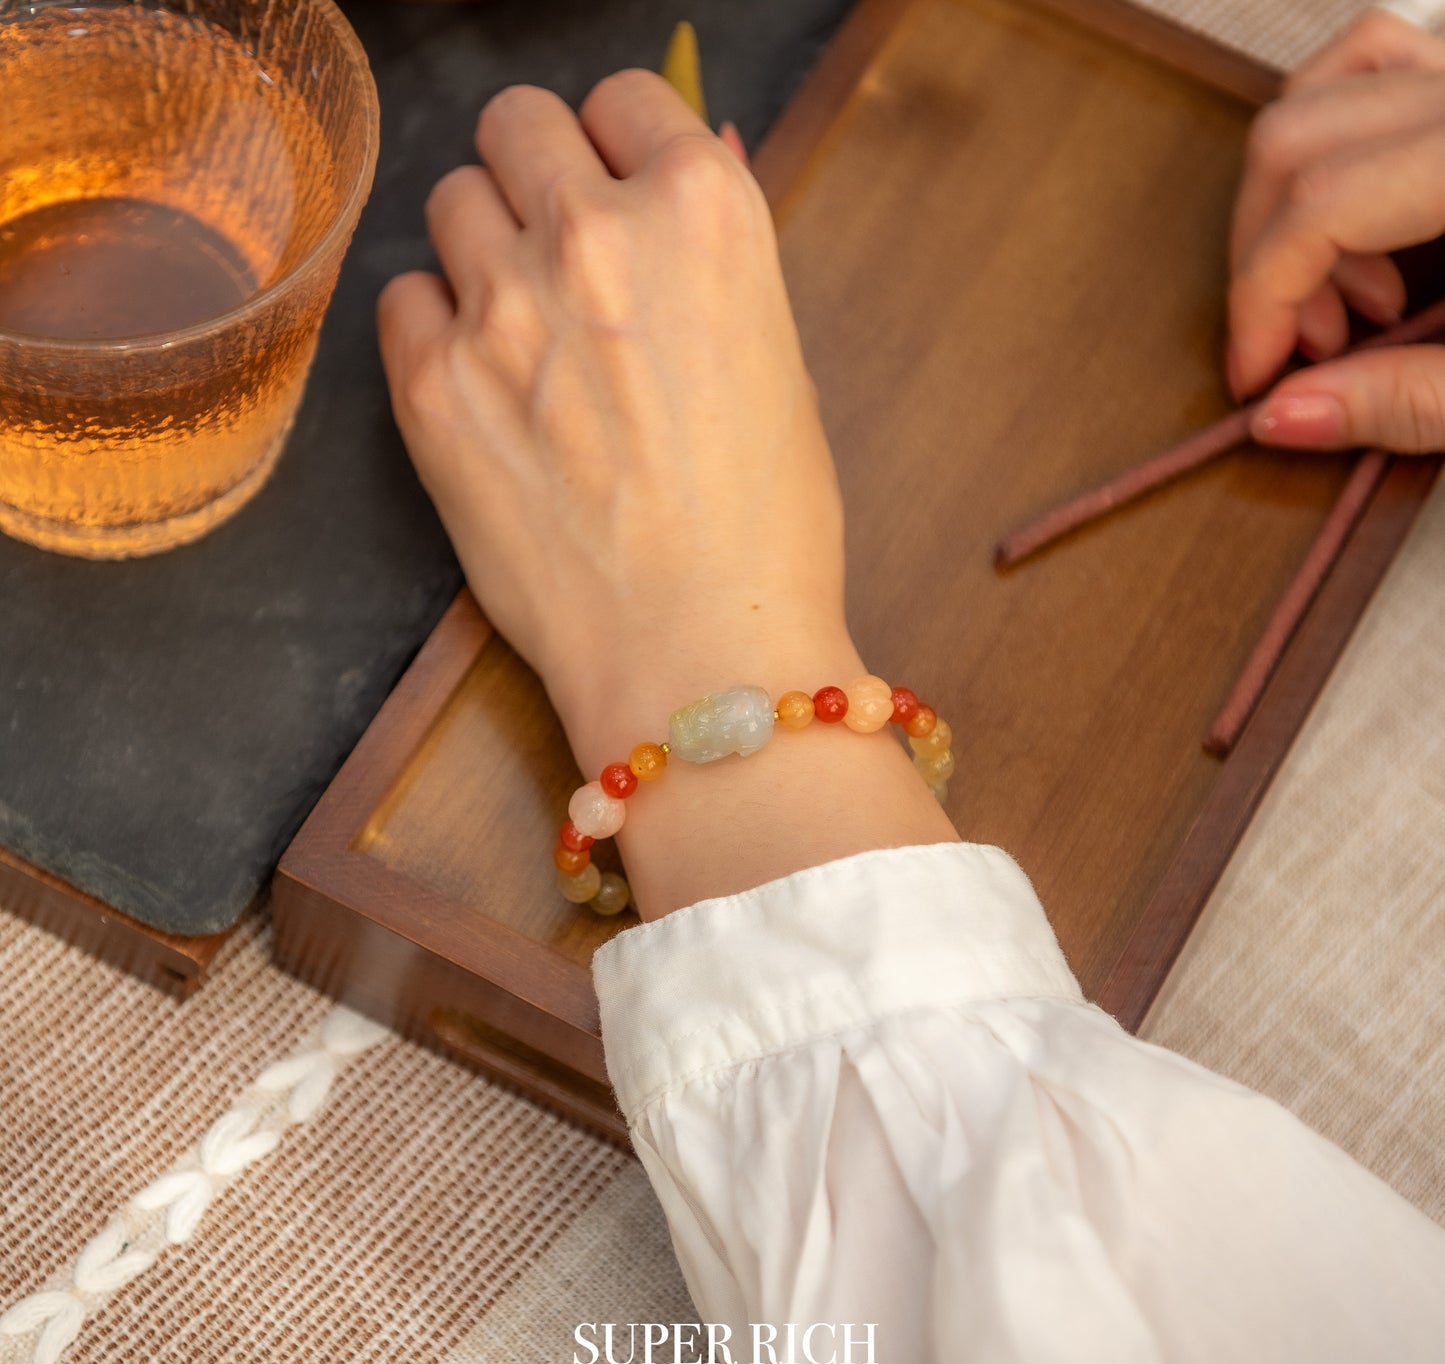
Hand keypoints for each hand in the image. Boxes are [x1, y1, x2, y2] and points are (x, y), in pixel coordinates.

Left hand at [377, 73, 853, 775]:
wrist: (698, 654)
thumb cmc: (765, 531)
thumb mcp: (780, 365)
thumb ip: (713, 255)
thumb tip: (687, 153)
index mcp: (705, 214)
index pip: (624, 98)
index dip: (618, 146)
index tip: (614, 187)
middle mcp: (596, 234)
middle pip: (517, 123)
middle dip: (535, 173)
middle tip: (554, 250)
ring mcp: (503, 306)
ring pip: (450, 201)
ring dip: (481, 249)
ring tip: (520, 336)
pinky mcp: (430, 385)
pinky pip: (401, 298)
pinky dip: (433, 329)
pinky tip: (480, 391)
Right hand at [1227, 9, 1444, 451]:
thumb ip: (1407, 404)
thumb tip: (1277, 418)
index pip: (1320, 208)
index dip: (1260, 304)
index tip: (1253, 379)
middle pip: (1297, 140)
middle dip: (1263, 259)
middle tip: (1304, 351)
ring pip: (1325, 88)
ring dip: (1292, 199)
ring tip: (1347, 295)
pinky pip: (1381, 63)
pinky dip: (1339, 136)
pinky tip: (1372, 219)